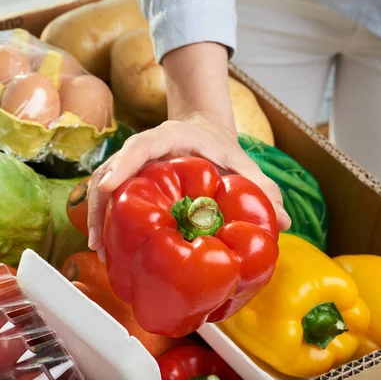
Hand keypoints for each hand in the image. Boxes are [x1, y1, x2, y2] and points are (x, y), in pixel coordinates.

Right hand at [87, 116, 291, 260]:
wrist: (201, 131)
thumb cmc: (218, 145)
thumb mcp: (242, 161)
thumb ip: (261, 185)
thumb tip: (284, 221)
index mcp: (169, 137)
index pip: (139, 146)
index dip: (122, 166)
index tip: (110, 188)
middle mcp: (143, 149)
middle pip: (109, 170)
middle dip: (99, 203)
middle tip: (101, 240)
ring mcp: (131, 163)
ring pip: (102, 184)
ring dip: (96, 214)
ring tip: (100, 249)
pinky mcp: (128, 177)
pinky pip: (108, 194)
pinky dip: (103, 215)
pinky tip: (107, 244)